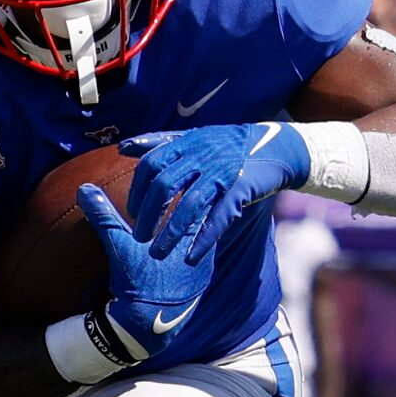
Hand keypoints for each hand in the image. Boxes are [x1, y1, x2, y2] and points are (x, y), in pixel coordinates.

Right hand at [79, 183, 215, 362]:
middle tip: (177, 204)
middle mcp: (205, 256)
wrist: (144, 328)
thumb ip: (105, 216)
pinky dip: (187, 257)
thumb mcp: (118, 246)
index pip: (199, 206)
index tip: (178, 187)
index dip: (188, 195)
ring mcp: (204, 274)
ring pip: (201, 246)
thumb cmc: (136, 284)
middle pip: (203, 226)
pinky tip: (173, 258)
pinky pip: (197, 265)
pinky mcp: (198, 289)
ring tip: (174, 229)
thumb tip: (85, 189)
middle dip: (190, 216)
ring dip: (188, 238)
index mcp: (191, 240)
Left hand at [120, 123, 310, 264]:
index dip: (138, 190)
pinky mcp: (240, 190)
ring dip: (171, 232)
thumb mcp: (191, 139)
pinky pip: (219, 218)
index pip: (151, 164)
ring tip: (157, 254)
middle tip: (139, 238)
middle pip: (165, 186)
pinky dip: (204, 239)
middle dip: (150, 215)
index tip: (132, 212)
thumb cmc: (224, 144)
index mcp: (185, 144)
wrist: (273, 146)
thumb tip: (122, 148)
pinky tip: (191, 257)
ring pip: (190, 205)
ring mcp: (221, 173)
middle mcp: (200, 156)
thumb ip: (157, 143)